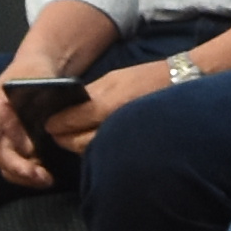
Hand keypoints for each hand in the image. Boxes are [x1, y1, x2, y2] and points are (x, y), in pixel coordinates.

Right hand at [0, 67, 55, 184]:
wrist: (41, 72)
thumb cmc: (33, 72)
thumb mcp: (31, 74)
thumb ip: (32, 92)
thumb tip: (41, 116)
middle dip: (16, 168)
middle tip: (38, 174)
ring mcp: (10, 141)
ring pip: (10, 167)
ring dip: (25, 177)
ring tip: (46, 180)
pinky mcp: (24, 149)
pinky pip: (24, 167)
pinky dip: (33, 175)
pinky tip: (48, 177)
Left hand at [54, 60, 192, 153]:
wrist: (183, 86)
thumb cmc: (146, 79)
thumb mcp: (114, 79)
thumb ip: (88, 96)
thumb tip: (64, 111)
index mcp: (106, 106)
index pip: (70, 123)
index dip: (56, 125)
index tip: (47, 125)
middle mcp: (113, 127)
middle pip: (77, 143)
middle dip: (63, 139)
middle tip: (54, 134)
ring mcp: (124, 140)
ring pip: (92, 151)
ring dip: (78, 146)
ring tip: (70, 138)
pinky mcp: (133, 148)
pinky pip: (107, 151)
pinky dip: (96, 148)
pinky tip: (91, 141)